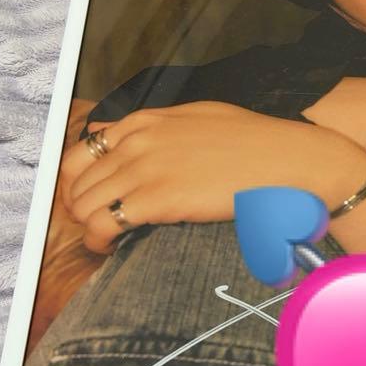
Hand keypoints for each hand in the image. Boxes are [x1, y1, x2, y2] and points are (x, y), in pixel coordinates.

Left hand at [61, 101, 365, 253]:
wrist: (287, 161)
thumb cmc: (256, 144)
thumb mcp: (201, 118)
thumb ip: (165, 128)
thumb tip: (142, 142)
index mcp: (146, 121)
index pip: (84, 149)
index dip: (80, 179)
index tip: (91, 196)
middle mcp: (137, 141)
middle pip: (78, 179)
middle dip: (80, 205)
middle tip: (96, 223)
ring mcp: (144, 169)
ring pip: (84, 203)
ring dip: (87, 225)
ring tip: (104, 239)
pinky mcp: (155, 199)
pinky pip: (103, 223)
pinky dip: (98, 239)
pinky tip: (109, 247)